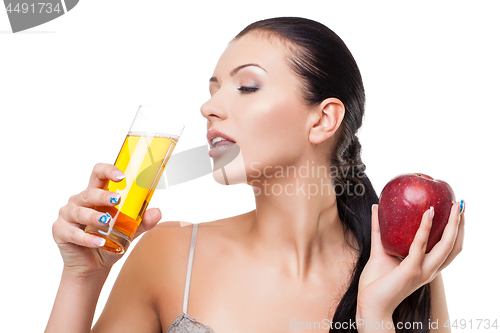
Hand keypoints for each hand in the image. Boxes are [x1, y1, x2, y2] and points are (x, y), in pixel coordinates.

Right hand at [52, 163, 161, 276]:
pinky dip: (87, 238)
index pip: (98, 174)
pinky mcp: (60, 231)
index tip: (122, 175)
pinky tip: (99, 242)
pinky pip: (72, 233)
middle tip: (117, 200)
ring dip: (94, 217)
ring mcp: (67, 215)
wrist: (93, 266)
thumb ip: (141, 222)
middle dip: (103, 195)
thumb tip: (156, 212)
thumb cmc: (108, 242)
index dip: (108, 171)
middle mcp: (79, 201)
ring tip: (107, 222)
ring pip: (79, 211)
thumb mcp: (128, 231)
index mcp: (95, 195)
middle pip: (89, 193)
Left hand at [357, 201, 464, 318]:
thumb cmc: (375, 281)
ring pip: (446, 246)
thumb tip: (375, 206)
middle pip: (454, 245)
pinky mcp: (412, 270)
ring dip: (452, 225)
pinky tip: (427, 214)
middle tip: (460, 203)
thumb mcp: (379, 249)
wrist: (369, 303)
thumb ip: (379, 229)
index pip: (449, 248)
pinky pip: (421, 246)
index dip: (456, 230)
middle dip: (460, 224)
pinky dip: (425, 228)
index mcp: (426, 267)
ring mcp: (423, 270)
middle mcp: (430, 269)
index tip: (456, 211)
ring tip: (453, 206)